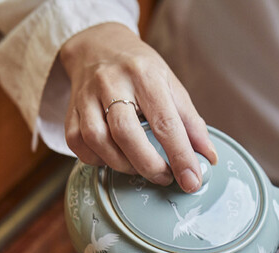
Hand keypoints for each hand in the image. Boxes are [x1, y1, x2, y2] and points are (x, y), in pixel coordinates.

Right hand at [59, 23, 217, 192]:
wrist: (98, 45)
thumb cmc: (140, 69)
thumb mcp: (170, 84)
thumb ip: (190, 121)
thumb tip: (207, 157)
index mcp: (145, 75)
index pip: (165, 122)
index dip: (180, 156)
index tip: (192, 181)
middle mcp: (112, 82)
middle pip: (126, 133)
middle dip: (149, 165)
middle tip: (164, 177)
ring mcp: (87, 96)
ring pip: (98, 141)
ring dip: (121, 165)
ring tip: (139, 167)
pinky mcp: (70, 109)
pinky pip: (77, 144)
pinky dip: (96, 159)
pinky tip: (112, 158)